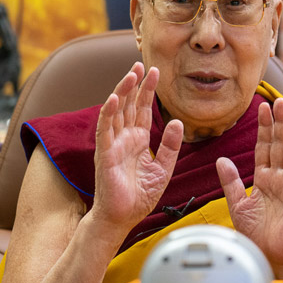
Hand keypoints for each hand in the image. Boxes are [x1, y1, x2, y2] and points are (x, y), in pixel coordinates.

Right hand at [90, 62, 183, 234]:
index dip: (148, 91)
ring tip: (130, 74)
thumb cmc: (139, 196)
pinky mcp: (104, 154)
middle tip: (141, 64)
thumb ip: (171, 146)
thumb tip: (178, 121)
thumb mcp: (163, 169)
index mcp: (137, 140)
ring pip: (116, 112)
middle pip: (129, 105)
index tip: (155, 72)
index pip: (143, 109)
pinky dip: (108, 113)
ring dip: (122, 92)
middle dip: (135, 84)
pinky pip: (105, 130)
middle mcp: (124, 138)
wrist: (122, 218)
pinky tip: (114, 98)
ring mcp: (112, 144)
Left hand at [216, 98, 282, 282]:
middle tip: (279, 101)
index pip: (264, 147)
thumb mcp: (238, 205)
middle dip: (279, 124)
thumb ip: (230, 182)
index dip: (264, 127)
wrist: (268, 256)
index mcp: (264, 178)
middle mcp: (279, 179)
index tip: (263, 107)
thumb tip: (221, 159)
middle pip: (280, 146)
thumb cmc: (255, 234)